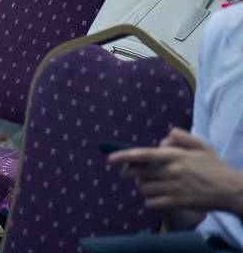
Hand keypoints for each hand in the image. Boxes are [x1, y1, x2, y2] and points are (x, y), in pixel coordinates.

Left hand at [110, 128, 242, 215]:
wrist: (231, 190)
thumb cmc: (214, 166)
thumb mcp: (200, 145)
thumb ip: (179, 137)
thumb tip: (160, 142)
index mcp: (175, 155)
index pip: (143, 154)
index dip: (123, 156)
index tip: (109, 159)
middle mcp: (171, 171)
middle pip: (138, 173)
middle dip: (130, 173)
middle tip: (131, 174)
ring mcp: (174, 187)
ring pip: (144, 189)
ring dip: (142, 187)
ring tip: (150, 185)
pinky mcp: (178, 202)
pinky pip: (153, 203)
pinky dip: (150, 201)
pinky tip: (157, 197)